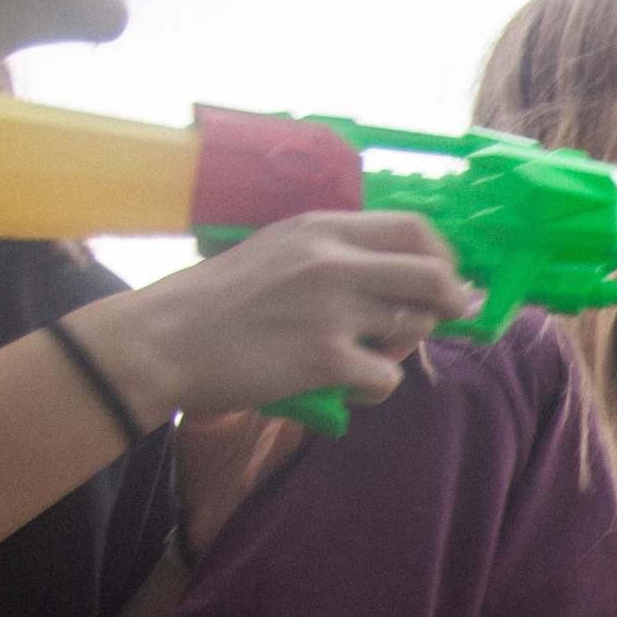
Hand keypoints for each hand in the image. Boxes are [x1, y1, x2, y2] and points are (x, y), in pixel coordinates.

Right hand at [65, 211, 476, 427]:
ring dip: (403, 348)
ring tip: (366, 354)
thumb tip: (401, 274)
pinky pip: (386, 377)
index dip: (445, 258)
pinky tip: (344, 385)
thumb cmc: (218, 299)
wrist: (164, 339)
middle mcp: (333, 262)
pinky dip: (374, 388)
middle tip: (447, 318)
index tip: (447, 278)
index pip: (415, 229)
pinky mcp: (326, 358)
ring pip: (415, 329)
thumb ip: (336, 254)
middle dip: (452, 302)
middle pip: (434, 277)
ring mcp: (332, 310)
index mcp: (321, 228)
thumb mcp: (278, 250)